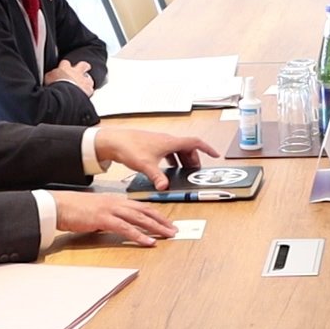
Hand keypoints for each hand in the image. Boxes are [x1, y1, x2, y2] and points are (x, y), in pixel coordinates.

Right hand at [47, 60, 94, 93]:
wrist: (65, 94)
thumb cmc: (55, 86)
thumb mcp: (48, 78)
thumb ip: (50, 75)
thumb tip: (50, 75)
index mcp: (65, 68)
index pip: (65, 63)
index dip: (65, 66)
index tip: (64, 68)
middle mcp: (76, 72)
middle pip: (83, 65)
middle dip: (84, 66)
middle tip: (84, 68)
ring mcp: (83, 80)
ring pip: (89, 78)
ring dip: (87, 81)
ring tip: (85, 85)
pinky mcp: (88, 89)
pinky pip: (90, 89)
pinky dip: (88, 91)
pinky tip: (86, 94)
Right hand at [48, 191, 176, 246]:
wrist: (59, 206)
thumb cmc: (75, 209)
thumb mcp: (97, 211)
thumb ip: (110, 216)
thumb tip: (119, 225)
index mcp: (116, 200)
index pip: (141, 206)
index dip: (156, 214)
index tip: (167, 221)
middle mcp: (117, 203)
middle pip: (145, 211)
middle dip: (161, 220)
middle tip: (174, 229)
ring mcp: (111, 210)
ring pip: (139, 218)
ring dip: (156, 227)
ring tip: (167, 235)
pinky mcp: (104, 219)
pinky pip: (126, 228)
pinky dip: (139, 235)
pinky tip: (149, 241)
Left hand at [93, 129, 219, 189]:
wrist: (114, 140)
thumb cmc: (130, 148)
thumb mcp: (146, 165)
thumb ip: (158, 177)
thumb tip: (164, 187)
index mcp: (170, 142)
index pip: (195, 143)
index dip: (207, 149)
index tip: (215, 155)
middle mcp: (167, 140)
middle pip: (188, 148)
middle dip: (193, 159)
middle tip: (194, 171)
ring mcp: (160, 142)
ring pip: (178, 149)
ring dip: (183, 159)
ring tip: (182, 171)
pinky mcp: (152, 145)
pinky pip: (168, 151)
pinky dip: (172, 159)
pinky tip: (166, 169)